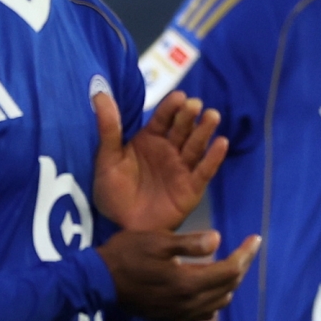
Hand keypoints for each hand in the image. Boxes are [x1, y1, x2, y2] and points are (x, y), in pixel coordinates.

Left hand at [92, 89, 228, 230]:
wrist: (119, 226)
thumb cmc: (112, 192)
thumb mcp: (107, 158)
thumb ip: (108, 127)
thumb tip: (99, 94)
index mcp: (150, 139)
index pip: (163, 118)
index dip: (171, 107)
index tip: (179, 97)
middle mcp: (169, 150)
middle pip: (182, 129)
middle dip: (189, 116)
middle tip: (194, 105)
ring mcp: (181, 169)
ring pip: (196, 146)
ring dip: (205, 131)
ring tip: (212, 116)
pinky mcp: (191, 189)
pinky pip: (204, 171)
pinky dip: (213, 158)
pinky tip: (221, 143)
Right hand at [98, 228, 259, 320]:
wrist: (98, 282)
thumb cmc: (127, 254)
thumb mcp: (158, 240)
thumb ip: (190, 243)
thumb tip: (219, 240)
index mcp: (188, 282)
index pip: (229, 271)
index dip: (245, 255)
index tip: (255, 239)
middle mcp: (188, 304)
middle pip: (227, 288)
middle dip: (241, 267)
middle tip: (245, 249)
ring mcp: (179, 315)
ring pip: (218, 304)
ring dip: (228, 285)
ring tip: (230, 266)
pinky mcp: (169, 320)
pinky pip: (202, 314)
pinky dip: (213, 300)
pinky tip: (208, 288)